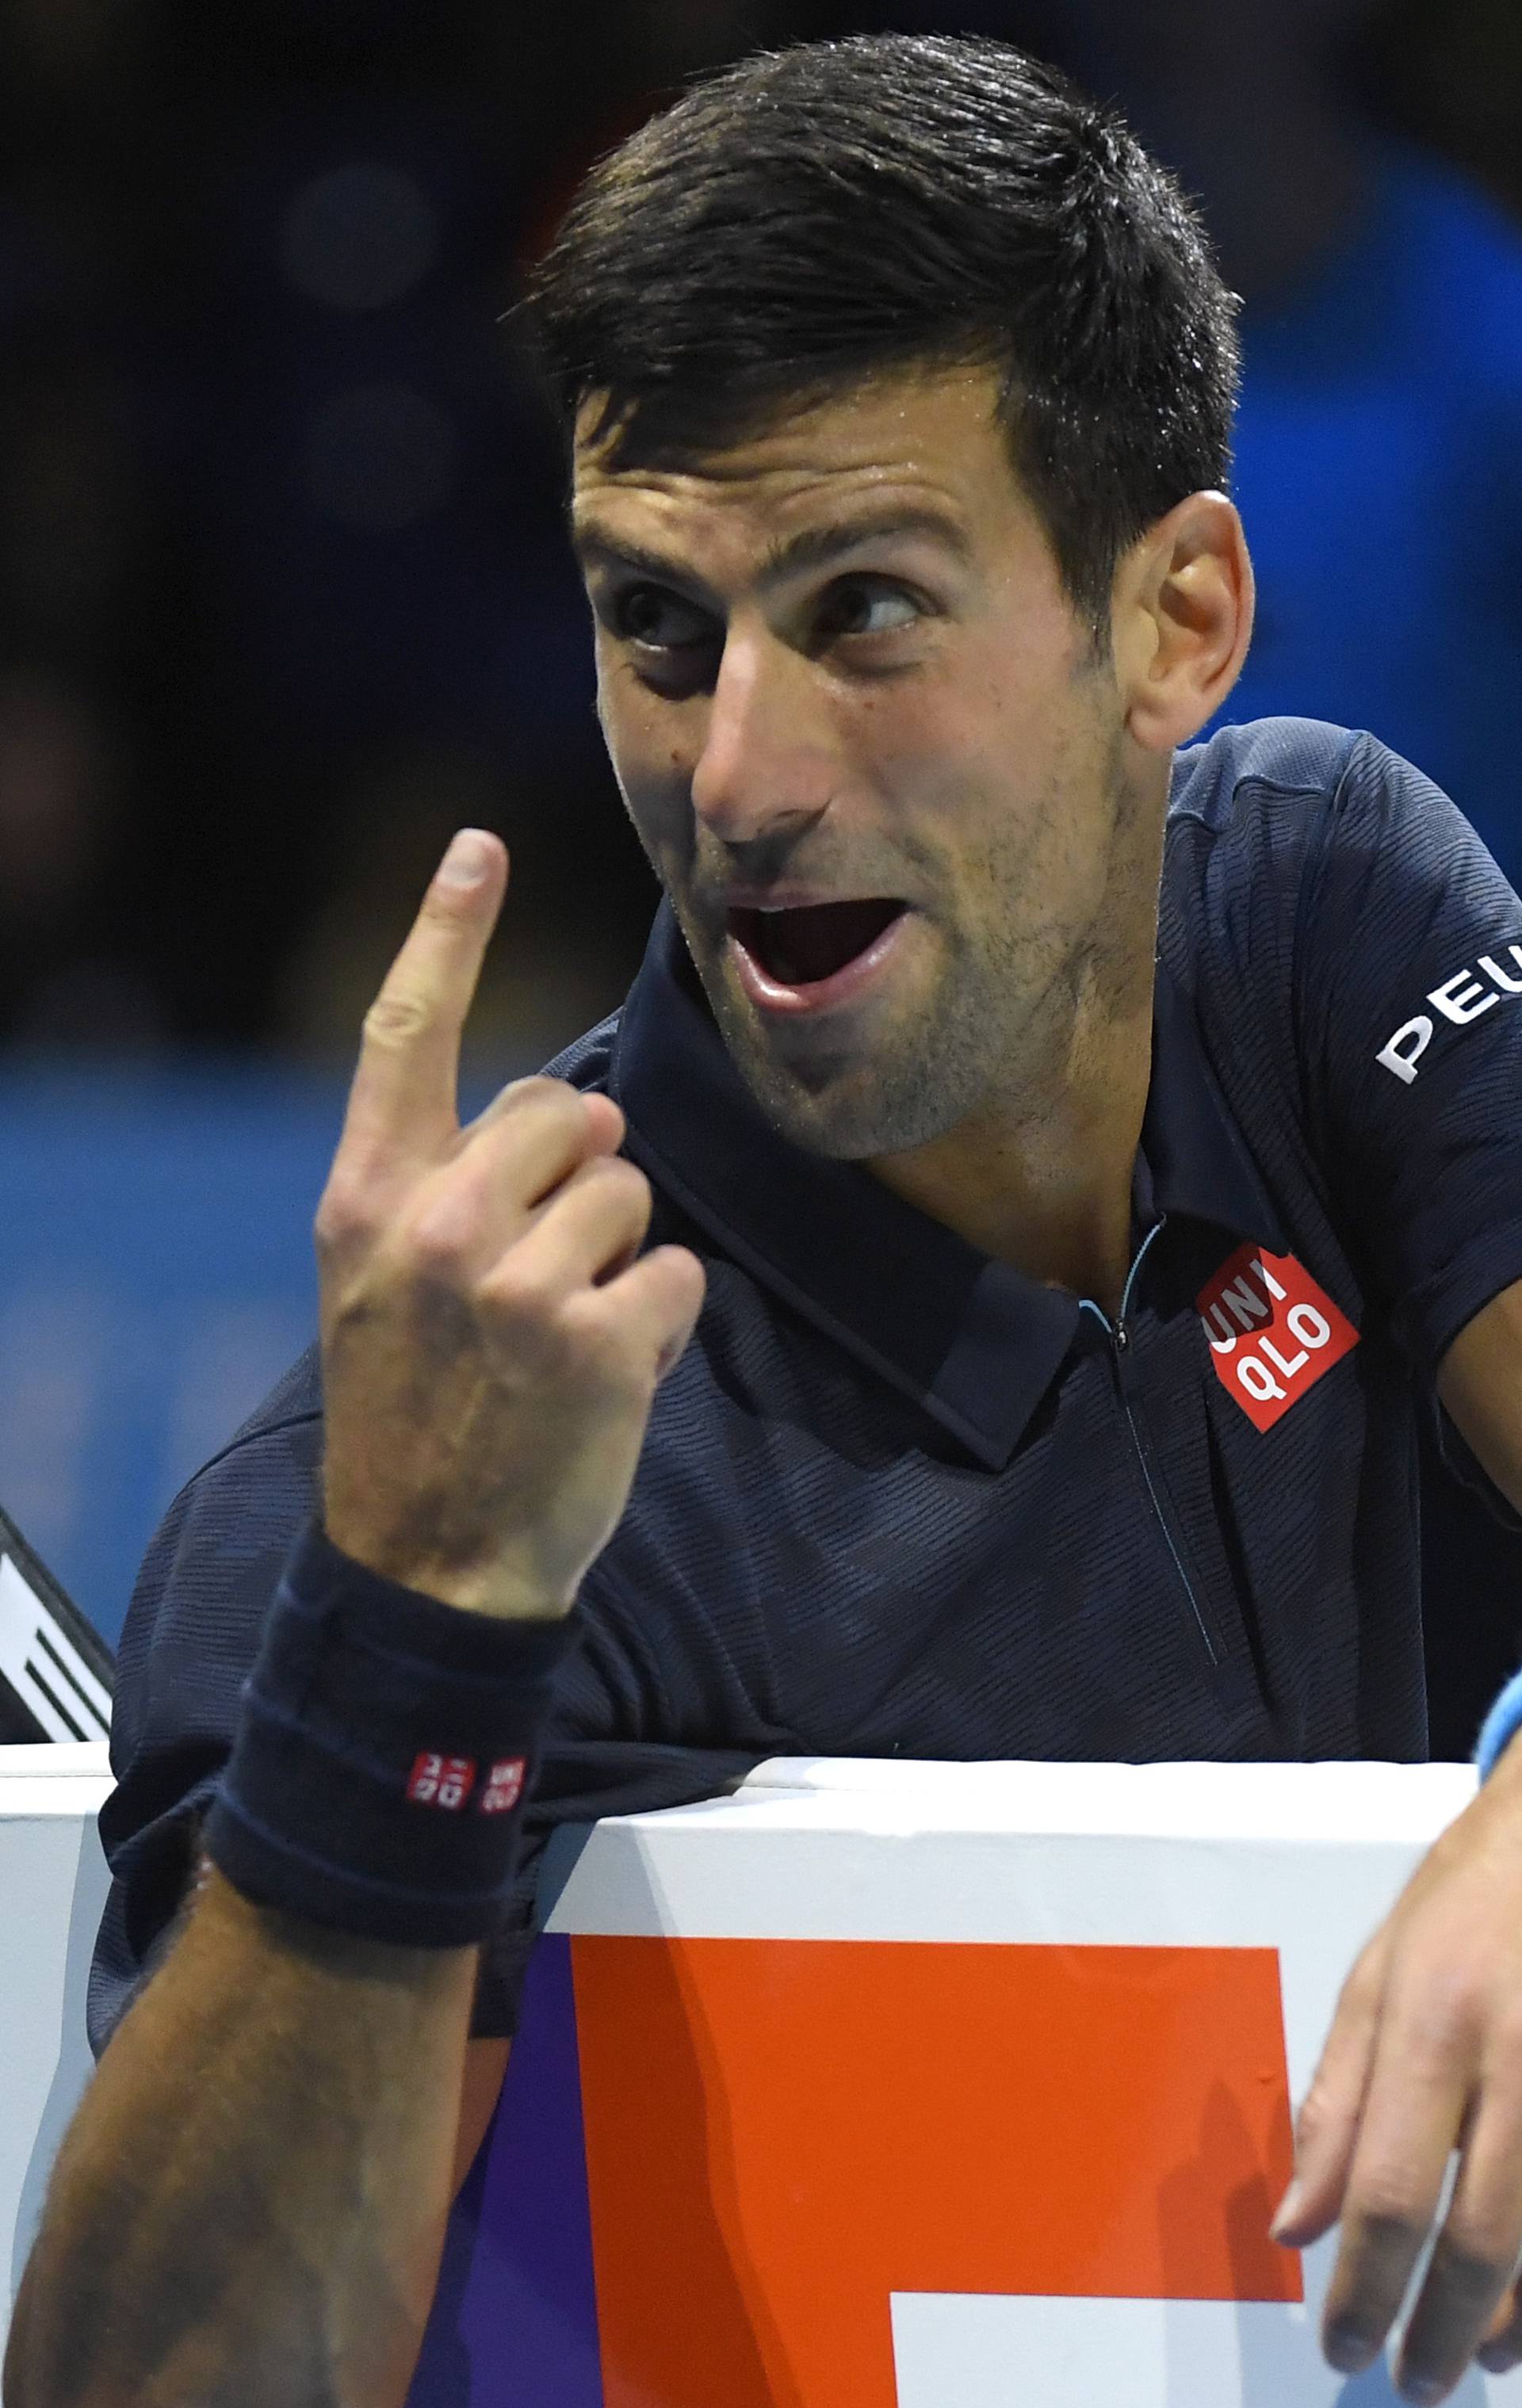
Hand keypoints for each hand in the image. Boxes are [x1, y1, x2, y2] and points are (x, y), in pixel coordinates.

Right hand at [315, 828, 704, 1619]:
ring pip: (631, 1191)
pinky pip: (675, 1273)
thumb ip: (443, 1186)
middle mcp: (433, 1228)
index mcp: (366, 1201)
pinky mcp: (597, 1344)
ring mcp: (513, 1286)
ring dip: (620, 1256)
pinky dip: (660, 1324)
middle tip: (539, 1271)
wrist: (427, 1561)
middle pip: (570, 1112)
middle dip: (583, 1174)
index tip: (479, 846)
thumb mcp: (378, 1287)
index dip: (446, 932)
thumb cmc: (417, 1411)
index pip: (404, 1036)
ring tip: (560, 1337)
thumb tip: (574, 1112)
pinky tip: (603, 1378)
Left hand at [1273, 1736, 1521, 2404]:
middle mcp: (1517, 2056)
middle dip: (1442, 2329)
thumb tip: (1295, 2227)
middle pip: (1481, 2235)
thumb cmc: (1471, 1902)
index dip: (1363, 2288)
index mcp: (1433, 2023)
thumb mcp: (1379, 1978)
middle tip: (1415, 2384)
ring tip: (1483, 2359)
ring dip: (1515, 2318)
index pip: (1387, 2189)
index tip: (1342, 2350)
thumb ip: (1336, 2105)